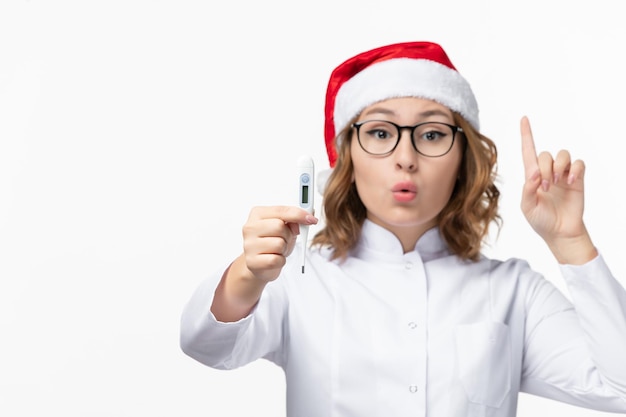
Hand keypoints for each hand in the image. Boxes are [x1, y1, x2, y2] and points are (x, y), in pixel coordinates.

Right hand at [241, 206, 317, 281]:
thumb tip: (308, 217)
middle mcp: (250, 227)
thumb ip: (294, 219)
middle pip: (279, 227)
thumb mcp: (285, 227)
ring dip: (284, 249)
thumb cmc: (272, 242)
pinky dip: (280, 261)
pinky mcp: (252, 262)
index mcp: (257, 214)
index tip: (311, 219)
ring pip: (279, 244)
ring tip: (277, 250)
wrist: (259, 263)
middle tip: (285, 239)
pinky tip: (274, 259)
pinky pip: (276, 260)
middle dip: (288, 235)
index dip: (299, 214)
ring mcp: (249, 245)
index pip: (281, 210)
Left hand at [520, 116, 595, 263]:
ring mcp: (563, 175)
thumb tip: (535, 174)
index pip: (528, 152)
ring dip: (557, 167)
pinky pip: (578, 163)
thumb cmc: (541, 220)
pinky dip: (574, 170)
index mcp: (532, 177)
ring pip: (562, 154)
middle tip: (545, 186)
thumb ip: (527, 189)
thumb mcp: (527, 206)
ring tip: (556, 184)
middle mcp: (547, 172)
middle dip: (544, 168)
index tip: (524, 118)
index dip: (526, 135)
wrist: (560, 233)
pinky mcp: (577, 179)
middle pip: (545, 154)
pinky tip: (570, 182)